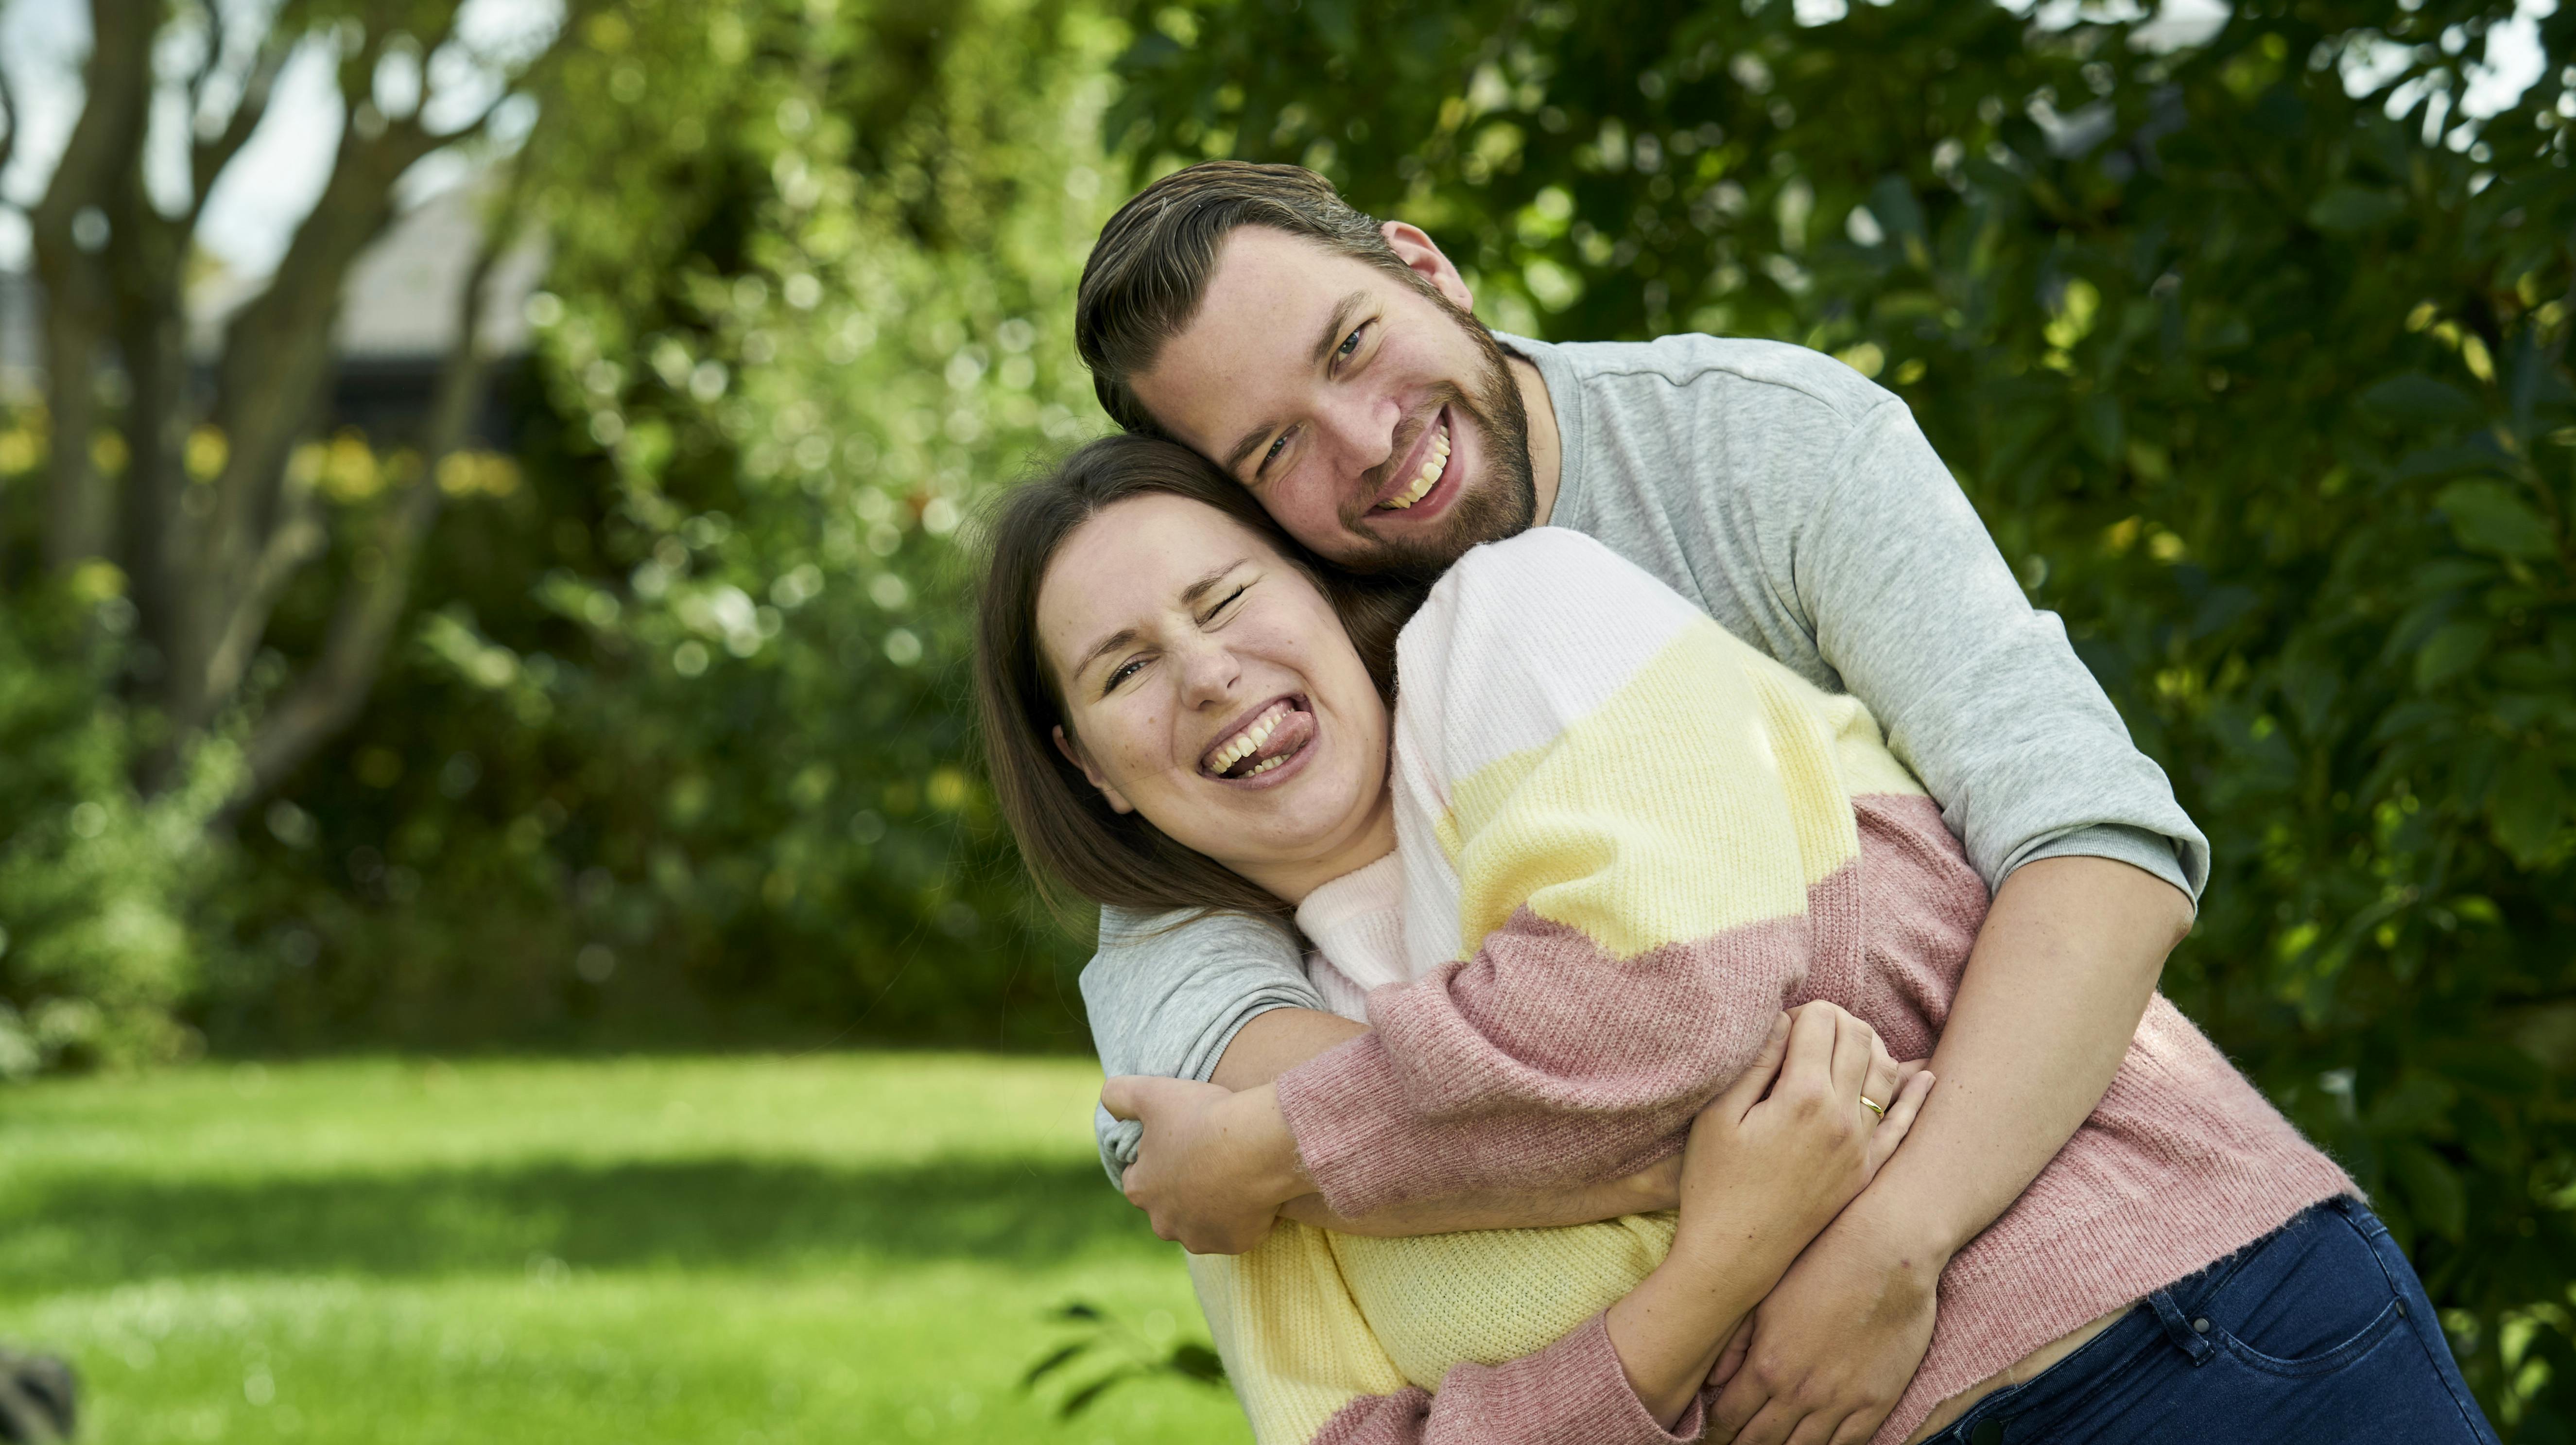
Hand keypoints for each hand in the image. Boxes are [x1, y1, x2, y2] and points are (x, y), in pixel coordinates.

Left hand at [1102, 1076, 1306, 1253]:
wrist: (1259, 1146)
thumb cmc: (1204, 1119)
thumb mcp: (1152, 1093)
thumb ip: (1118, 1094)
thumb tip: (1111, 1107)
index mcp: (1140, 1190)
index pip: (1140, 1176)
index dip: (1160, 1156)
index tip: (1182, 1140)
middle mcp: (1163, 1223)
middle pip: (1170, 1204)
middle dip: (1185, 1186)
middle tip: (1210, 1155)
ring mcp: (1200, 1238)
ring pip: (1202, 1220)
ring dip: (1213, 1203)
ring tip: (1233, 1171)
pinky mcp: (1234, 1244)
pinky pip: (1236, 1230)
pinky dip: (1242, 1215)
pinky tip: (1252, 1189)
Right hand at [1676, 1003, 1933, 1261]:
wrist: (1735, 1257)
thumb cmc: (1715, 1184)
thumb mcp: (1718, 1115)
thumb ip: (1754, 1061)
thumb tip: (1782, 1021)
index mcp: (1803, 1095)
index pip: (1820, 1021)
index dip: (1798, 1012)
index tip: (1778, 1029)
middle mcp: (1843, 1117)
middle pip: (1858, 1037)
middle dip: (1834, 1020)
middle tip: (1806, 1032)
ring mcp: (1861, 1146)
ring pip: (1887, 1071)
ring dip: (1868, 1046)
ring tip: (1842, 1045)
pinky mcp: (1867, 1171)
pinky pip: (1903, 1124)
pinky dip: (1915, 1094)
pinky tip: (1925, 1075)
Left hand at [1706, 1206, 1945, 1444]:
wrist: (1886, 1254)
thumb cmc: (1820, 1264)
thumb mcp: (1764, 1297)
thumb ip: (1734, 1343)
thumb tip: (1712, 1380)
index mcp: (1766, 1365)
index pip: (1728, 1416)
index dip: (1717, 1429)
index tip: (1713, 1432)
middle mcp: (1799, 1392)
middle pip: (1760, 1440)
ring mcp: (1840, 1401)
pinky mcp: (1876, 1402)